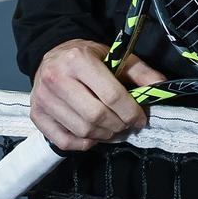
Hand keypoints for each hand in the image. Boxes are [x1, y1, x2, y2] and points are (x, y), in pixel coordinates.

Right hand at [29, 38, 166, 151]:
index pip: (111, 95)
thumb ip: (139, 71)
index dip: (131, 111)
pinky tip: (93, 134)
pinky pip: (65, 141)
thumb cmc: (87, 57)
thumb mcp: (114, 56)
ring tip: (113, 128)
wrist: (53, 55)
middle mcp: (56, 78)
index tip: (140, 118)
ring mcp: (43, 99)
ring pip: (82, 131)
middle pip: (96, 116)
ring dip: (104, 135)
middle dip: (119, 125)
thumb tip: (160, 86)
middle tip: (127, 124)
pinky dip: (84, 143)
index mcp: (78, 59)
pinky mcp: (36, 115)